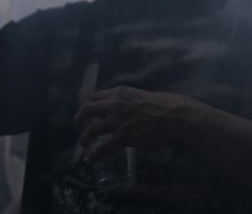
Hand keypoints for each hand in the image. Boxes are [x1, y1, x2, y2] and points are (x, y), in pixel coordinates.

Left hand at [74, 86, 191, 159]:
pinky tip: (92, 158)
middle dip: (78, 120)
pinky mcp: (122, 137)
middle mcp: (114, 104)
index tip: (88, 113)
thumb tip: (126, 111)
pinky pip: (101, 148)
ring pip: (90, 130)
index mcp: (119, 93)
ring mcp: (117, 121)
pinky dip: (94, 154)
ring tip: (83, 145)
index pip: (95, 96)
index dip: (88, 105)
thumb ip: (129, 102)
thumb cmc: (163, 104)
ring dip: (83, 139)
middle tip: (79, 127)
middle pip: (86, 110)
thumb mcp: (141, 95)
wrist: (173, 114)